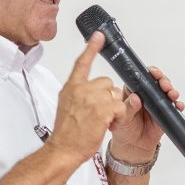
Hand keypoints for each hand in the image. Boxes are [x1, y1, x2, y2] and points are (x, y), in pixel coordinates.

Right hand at [48, 32, 126, 162]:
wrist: (63, 148)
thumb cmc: (66, 132)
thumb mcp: (66, 105)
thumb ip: (77, 93)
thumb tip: (87, 91)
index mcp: (71, 87)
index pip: (82, 62)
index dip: (92, 48)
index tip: (99, 36)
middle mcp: (81, 90)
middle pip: (107, 82)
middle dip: (108, 96)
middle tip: (99, 112)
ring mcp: (92, 99)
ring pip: (116, 95)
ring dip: (114, 108)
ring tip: (101, 120)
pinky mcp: (102, 110)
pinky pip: (121, 107)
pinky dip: (119, 116)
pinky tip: (108, 123)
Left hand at [108, 66, 184, 162]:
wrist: (134, 146)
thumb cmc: (124, 130)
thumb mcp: (122, 119)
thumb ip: (128, 108)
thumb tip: (135, 98)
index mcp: (133, 92)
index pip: (142, 78)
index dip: (149, 73)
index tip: (153, 72)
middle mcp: (146, 95)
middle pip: (157, 81)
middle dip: (163, 80)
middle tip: (164, 85)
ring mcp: (157, 103)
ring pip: (167, 91)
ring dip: (171, 90)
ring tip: (172, 95)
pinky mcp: (166, 113)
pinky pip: (174, 107)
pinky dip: (178, 105)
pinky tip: (178, 105)